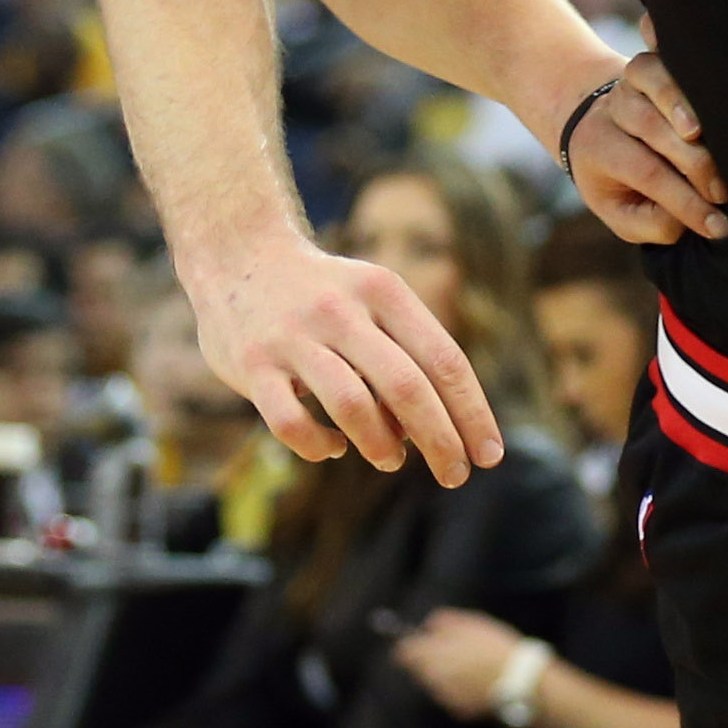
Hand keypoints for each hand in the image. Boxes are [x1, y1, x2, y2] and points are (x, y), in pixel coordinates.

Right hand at [191, 232, 504, 484]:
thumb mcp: (372, 299)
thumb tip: (430, 431)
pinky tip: (332, 448)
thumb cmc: (325, 292)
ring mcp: (293, 337)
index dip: (472, 412)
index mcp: (383, 290)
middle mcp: (341, 310)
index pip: (444, 358)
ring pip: (352, 405)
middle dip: (440, 439)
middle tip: (455, 476)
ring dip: (381, 445)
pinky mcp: (252, 365)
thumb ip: (402, 354)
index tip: (489, 455)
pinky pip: (290, 422)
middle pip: (406, 385)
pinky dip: (318, 445)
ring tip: (392, 461)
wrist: (237, 251)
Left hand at [396, 606, 526, 717]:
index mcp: (433, 654)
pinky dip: (459, 690)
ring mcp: (444, 696)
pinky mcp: (457, 710)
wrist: (517, 682)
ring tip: (469, 667)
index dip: (409, 646)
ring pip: (435, 683)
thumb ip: (444, 622)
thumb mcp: (471, 623)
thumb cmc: (494, 648)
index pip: (404, 652)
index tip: (418, 643)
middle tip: (452, 653)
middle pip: (419, 669)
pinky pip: (451, 697)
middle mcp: (433, 678)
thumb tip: (427, 625)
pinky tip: (476, 682)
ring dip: (444, 675)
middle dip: (430, 661)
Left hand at [571, 52, 727, 244]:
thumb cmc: (619, 180)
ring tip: (718, 136)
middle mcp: (613, 108)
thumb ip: (653, 225)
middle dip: (694, 161)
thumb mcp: (622, 214)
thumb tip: (692, 218)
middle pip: (651, 126)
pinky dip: (674, 47)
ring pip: (654, 80)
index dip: (684, 201)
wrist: (596, 125)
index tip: (718, 227)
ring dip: (685, 104)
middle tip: (724, 193)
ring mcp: (632, 78)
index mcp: (600, 148)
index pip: (646, 174)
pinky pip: (663, 48)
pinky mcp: (653, 58)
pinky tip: (702, 63)